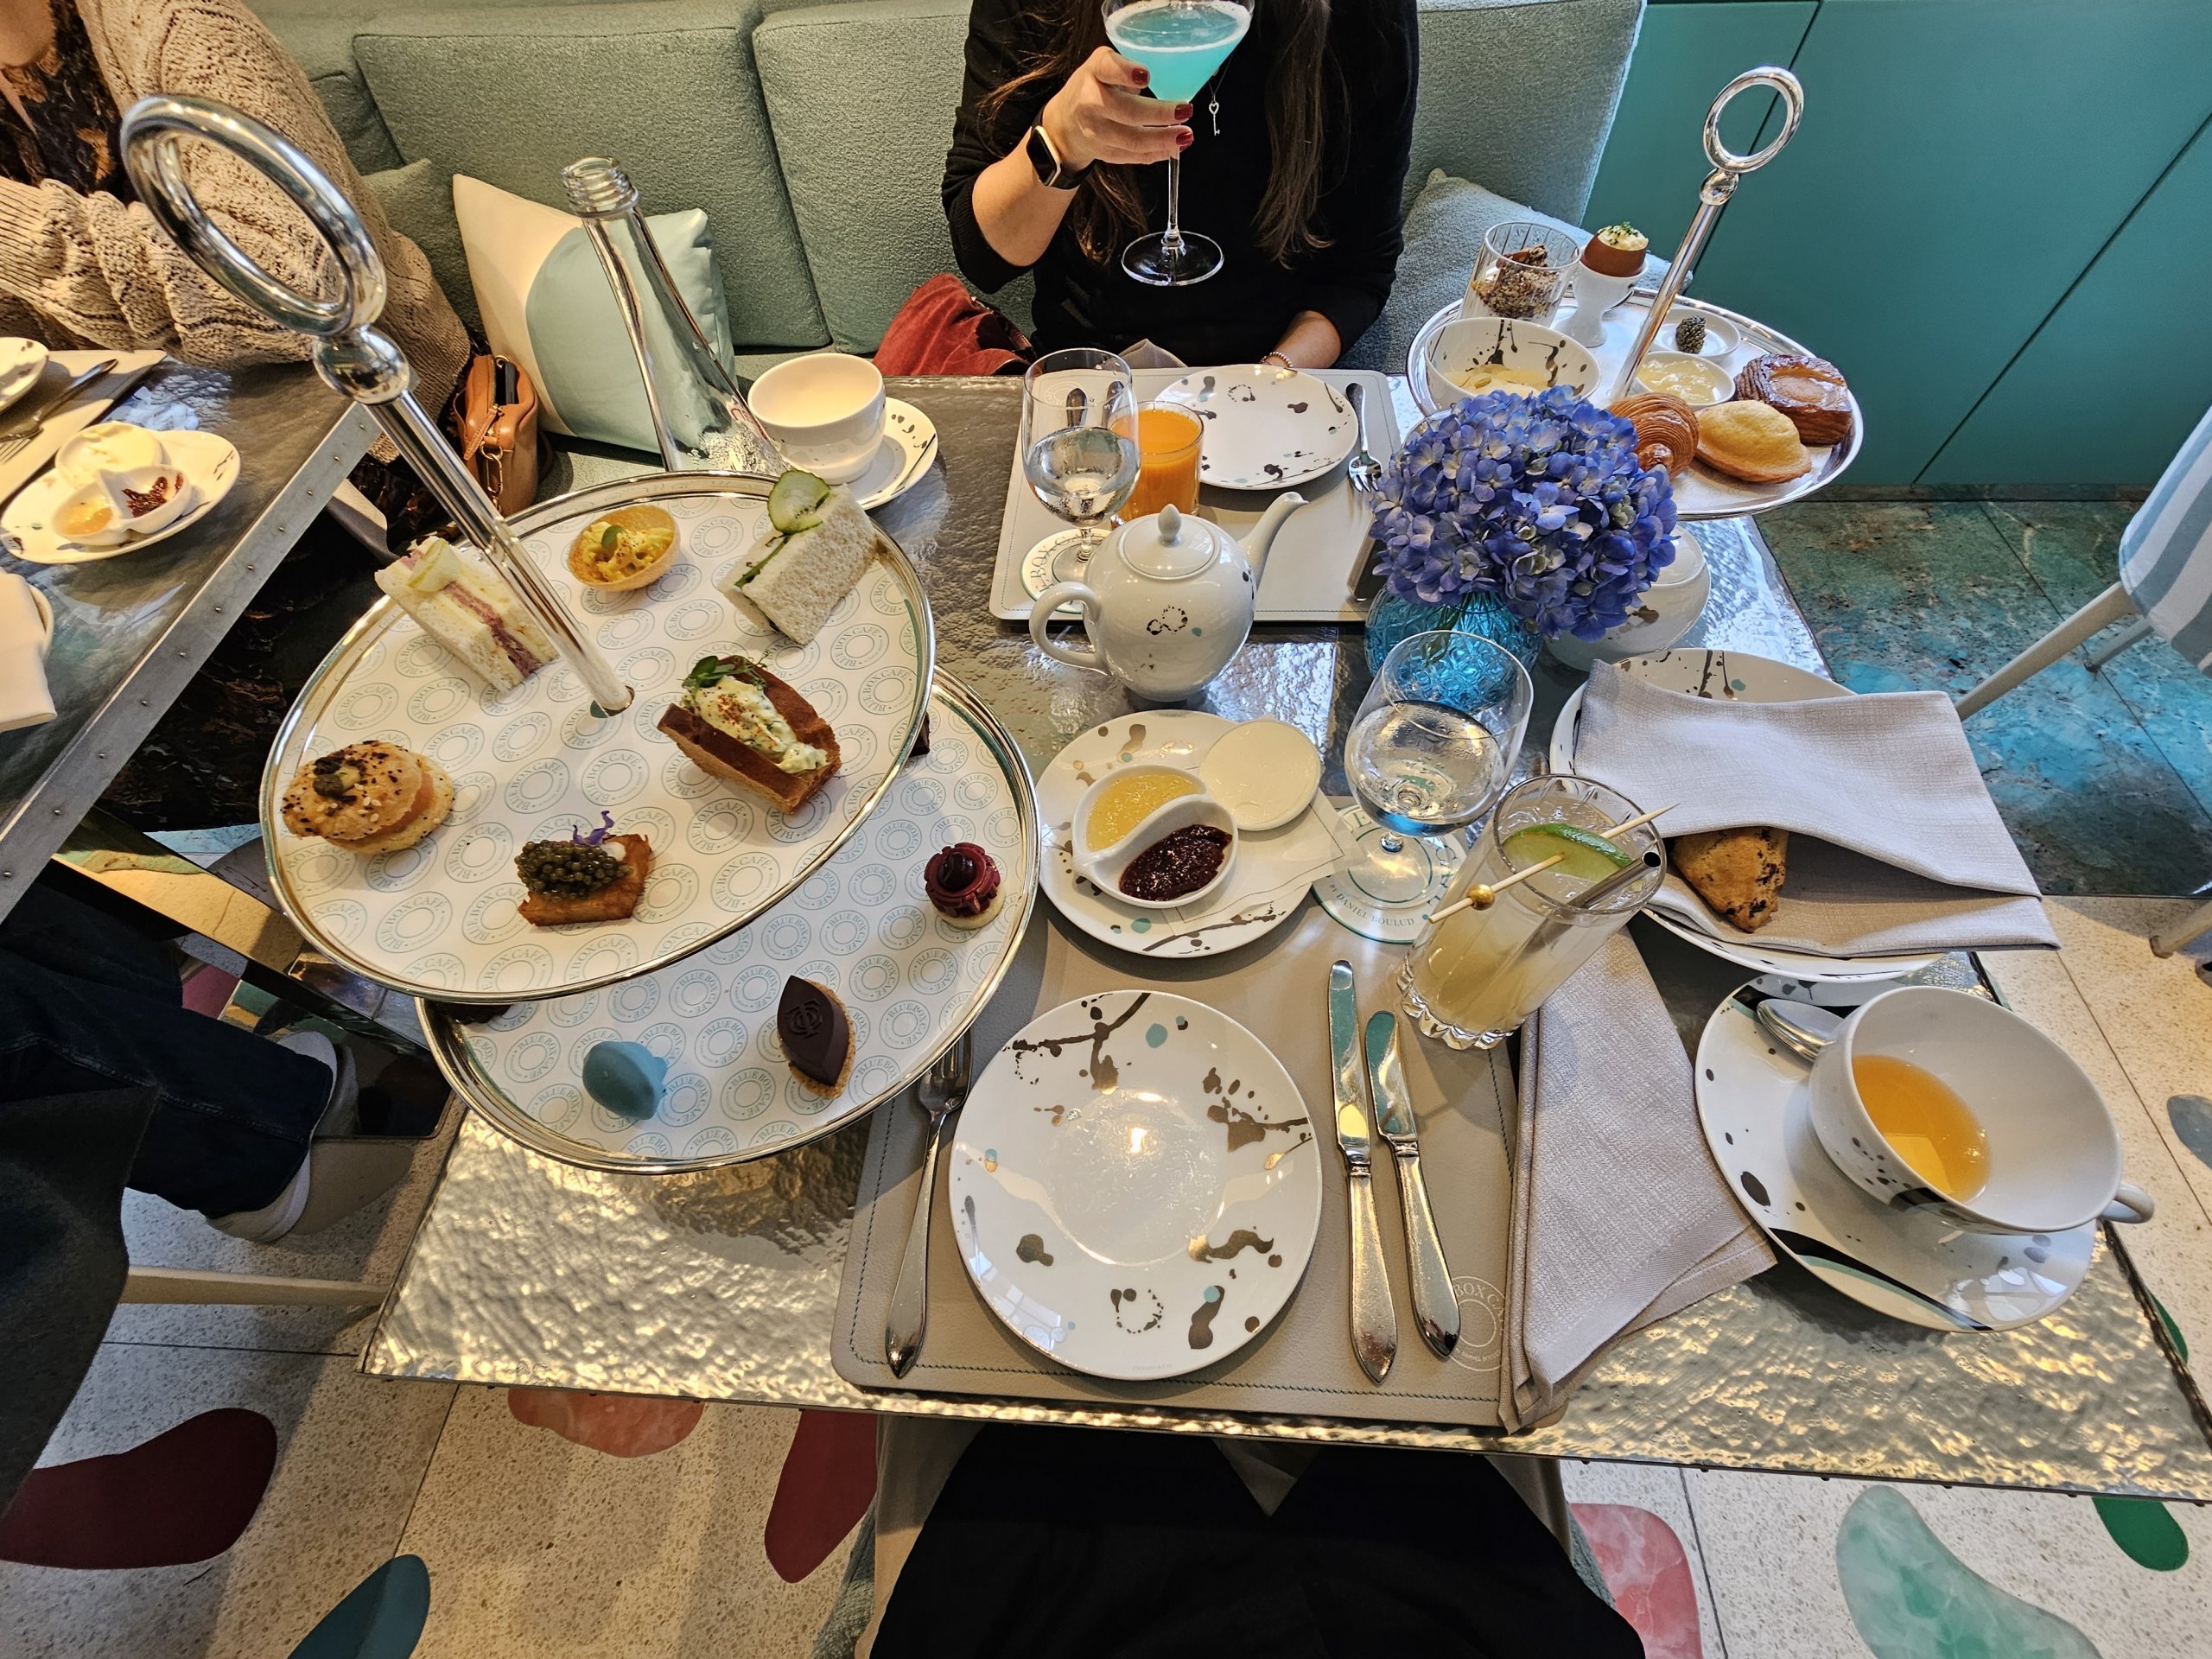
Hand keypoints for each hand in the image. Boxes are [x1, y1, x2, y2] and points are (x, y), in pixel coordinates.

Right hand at [1039, 47, 1191, 171]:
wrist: (1066, 122)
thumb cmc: (1093, 86)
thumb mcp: (1103, 65)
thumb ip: (1128, 67)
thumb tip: (1173, 76)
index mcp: (1094, 73)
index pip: (1107, 69)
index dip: (1126, 73)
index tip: (1146, 76)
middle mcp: (1090, 103)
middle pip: (1128, 112)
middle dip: (1160, 113)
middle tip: (1186, 110)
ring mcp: (1096, 132)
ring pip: (1133, 140)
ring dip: (1163, 139)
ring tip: (1186, 135)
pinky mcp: (1104, 153)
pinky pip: (1133, 156)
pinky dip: (1156, 153)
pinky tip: (1174, 148)